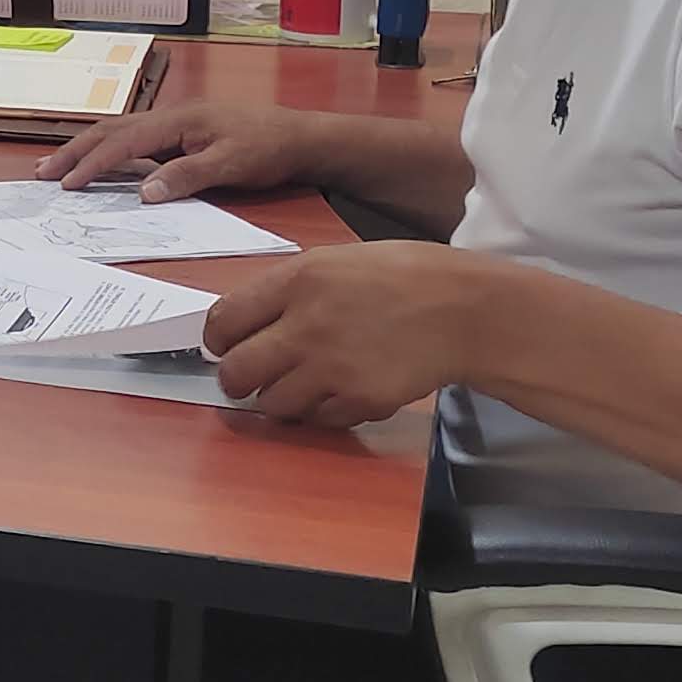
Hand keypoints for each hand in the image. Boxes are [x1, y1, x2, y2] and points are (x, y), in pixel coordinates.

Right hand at [36, 101, 327, 202]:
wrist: (302, 137)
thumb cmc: (270, 147)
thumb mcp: (231, 164)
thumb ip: (187, 177)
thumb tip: (143, 192)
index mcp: (179, 119)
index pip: (125, 142)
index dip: (93, 163)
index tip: (67, 183)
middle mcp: (172, 117)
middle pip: (112, 130)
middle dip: (75, 151)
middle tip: (43, 172)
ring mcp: (176, 124)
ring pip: (121, 133)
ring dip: (88, 150)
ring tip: (58, 166)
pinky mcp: (183, 135)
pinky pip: (137, 142)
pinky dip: (111, 153)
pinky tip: (101, 166)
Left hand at [200, 243, 502, 429]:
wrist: (464, 310)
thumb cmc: (403, 277)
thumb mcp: (336, 261)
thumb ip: (288, 290)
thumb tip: (246, 321)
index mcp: (297, 281)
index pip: (223, 321)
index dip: (218, 340)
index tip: (224, 346)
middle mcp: (306, 325)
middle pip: (236, 372)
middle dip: (236, 379)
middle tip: (249, 377)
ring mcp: (332, 367)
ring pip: (272, 403)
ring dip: (280, 399)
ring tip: (302, 384)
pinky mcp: (359, 399)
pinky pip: (318, 419)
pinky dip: (323, 412)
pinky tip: (342, 389)